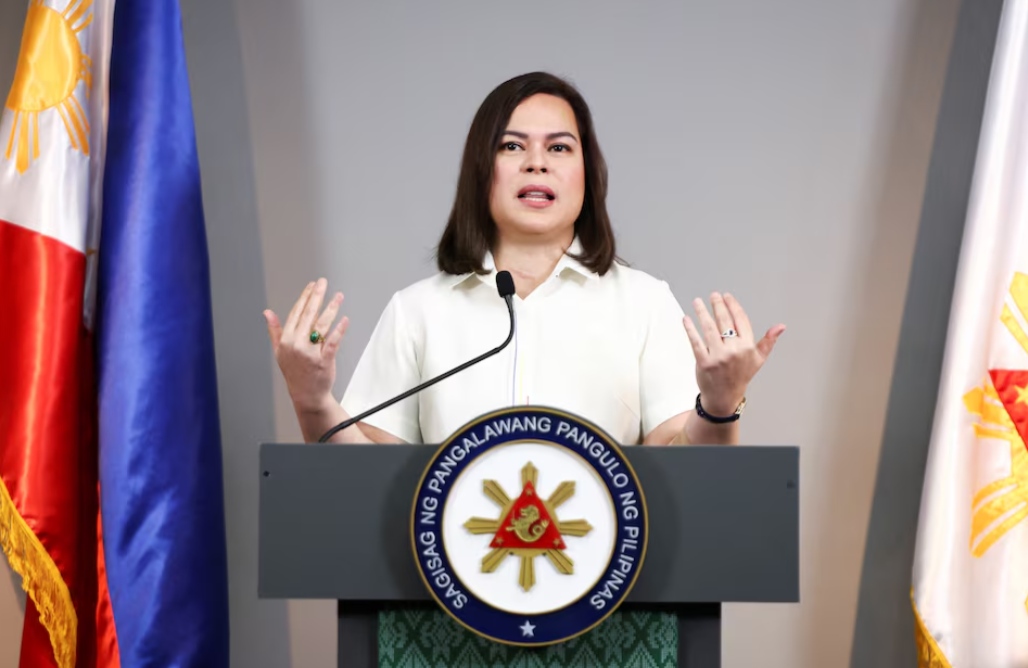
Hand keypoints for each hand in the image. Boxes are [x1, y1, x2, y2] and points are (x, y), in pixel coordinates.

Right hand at [264, 278, 348, 412]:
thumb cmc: (294, 372)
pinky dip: (339, 330)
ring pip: (321, 325)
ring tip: (338, 296)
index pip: (295, 313)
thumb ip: (274, 330)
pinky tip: (345, 319)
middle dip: (316, 296)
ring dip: (331, 308)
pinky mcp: (324, 361)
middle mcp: (296, 344)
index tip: (311, 285)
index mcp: (286, 340)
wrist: (306, 395)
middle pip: (308, 315)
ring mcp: (310, 353)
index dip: (304, 297)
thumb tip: (267, 312)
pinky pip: (332, 342)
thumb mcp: (279, 351)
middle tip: (323, 282)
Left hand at [683, 292, 784, 415]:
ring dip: (702, 312)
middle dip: (717, 305)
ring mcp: (718, 356)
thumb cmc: (741, 376)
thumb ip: (768, 341)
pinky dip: (690, 329)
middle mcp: (734, 350)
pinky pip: (696, 342)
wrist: (724, 397)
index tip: (726, 296)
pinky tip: (687, 319)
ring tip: (697, 301)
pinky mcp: (704, 362)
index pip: (740, 320)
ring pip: (709, 329)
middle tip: (713, 295)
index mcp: (748, 347)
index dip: (733, 306)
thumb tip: (781, 326)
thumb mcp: (758, 359)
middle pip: (724, 321)